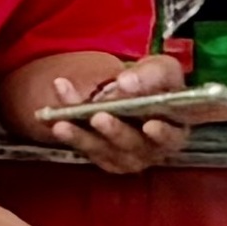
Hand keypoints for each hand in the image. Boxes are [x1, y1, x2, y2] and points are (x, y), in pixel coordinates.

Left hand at [26, 51, 197, 175]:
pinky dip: (68, 129)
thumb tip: (128, 83)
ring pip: (103, 150)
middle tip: (98, 117)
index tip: (150, 125)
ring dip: (81, 136)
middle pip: (133, 146)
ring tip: (62, 122)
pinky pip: (83, 144)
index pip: (171, 137)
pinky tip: (52, 115)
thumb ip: (151, 75)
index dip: (162, 134)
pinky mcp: (102, 155)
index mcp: (174, 130)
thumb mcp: (160, 69)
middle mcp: (151, 149)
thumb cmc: (155, 82)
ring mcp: (125, 156)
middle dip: (115, 131)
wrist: (133, 89)